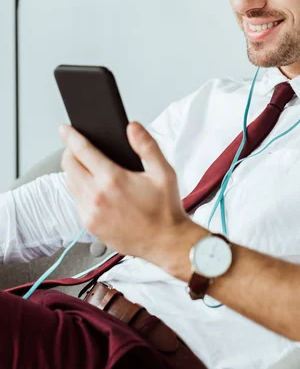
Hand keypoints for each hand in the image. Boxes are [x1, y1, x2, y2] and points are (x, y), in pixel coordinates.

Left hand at [59, 121, 205, 274]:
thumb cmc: (165, 208)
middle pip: (69, 166)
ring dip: (74, 171)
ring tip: (87, 165)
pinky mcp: (90, 226)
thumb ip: (147, 146)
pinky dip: (80, 190)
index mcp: (113, 179)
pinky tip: (95, 188)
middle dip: (70, 152)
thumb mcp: (163, 172)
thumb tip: (132, 127)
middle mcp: (97, 196)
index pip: (82, 151)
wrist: (166, 242)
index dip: (71, 137)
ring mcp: (90, 213)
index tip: (65, 129)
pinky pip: (77, 201)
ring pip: (70, 184)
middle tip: (78, 147)